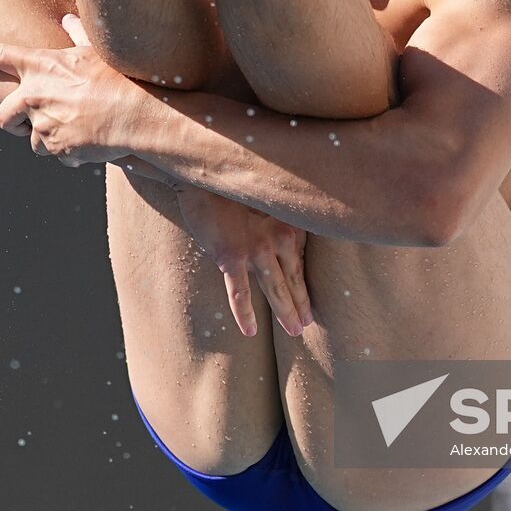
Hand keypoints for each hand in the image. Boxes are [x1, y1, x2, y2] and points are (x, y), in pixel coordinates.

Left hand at [0, 15, 143, 165]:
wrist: (133, 113)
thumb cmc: (119, 77)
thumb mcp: (96, 50)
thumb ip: (77, 34)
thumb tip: (68, 17)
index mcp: (41, 66)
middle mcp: (34, 95)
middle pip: (3, 116)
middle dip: (11, 123)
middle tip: (24, 124)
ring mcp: (42, 124)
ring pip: (31, 140)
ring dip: (47, 138)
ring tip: (74, 130)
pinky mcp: (55, 148)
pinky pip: (55, 154)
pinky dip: (67, 152)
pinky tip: (88, 143)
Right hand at [173, 184, 313, 337]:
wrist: (201, 178)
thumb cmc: (230, 189)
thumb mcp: (260, 204)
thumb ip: (272, 223)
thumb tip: (279, 244)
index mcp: (287, 224)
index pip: (299, 263)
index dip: (304, 285)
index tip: (309, 304)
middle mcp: (278, 237)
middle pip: (292, 279)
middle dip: (300, 304)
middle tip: (306, 325)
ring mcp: (255, 248)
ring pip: (275, 289)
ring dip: (286, 312)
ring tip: (294, 332)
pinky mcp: (231, 256)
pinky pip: (240, 292)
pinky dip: (245, 313)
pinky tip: (250, 330)